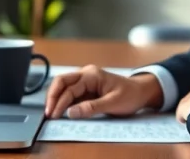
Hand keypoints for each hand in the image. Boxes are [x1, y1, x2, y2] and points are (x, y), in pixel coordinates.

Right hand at [44, 65, 163, 118]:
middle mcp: (86, 74)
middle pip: (61, 82)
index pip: (70, 88)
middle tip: (48, 112)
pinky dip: (63, 101)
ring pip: (64, 86)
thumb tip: (71, 112)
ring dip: (56, 98)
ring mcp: (85, 81)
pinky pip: (70, 93)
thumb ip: (91, 107)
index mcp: (92, 75)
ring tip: (51, 113)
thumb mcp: (113, 103)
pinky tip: (59, 110)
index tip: (54, 115)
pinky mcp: (86, 89)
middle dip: (52, 96)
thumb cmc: (130, 95)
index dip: (60, 102)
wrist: (141, 92)